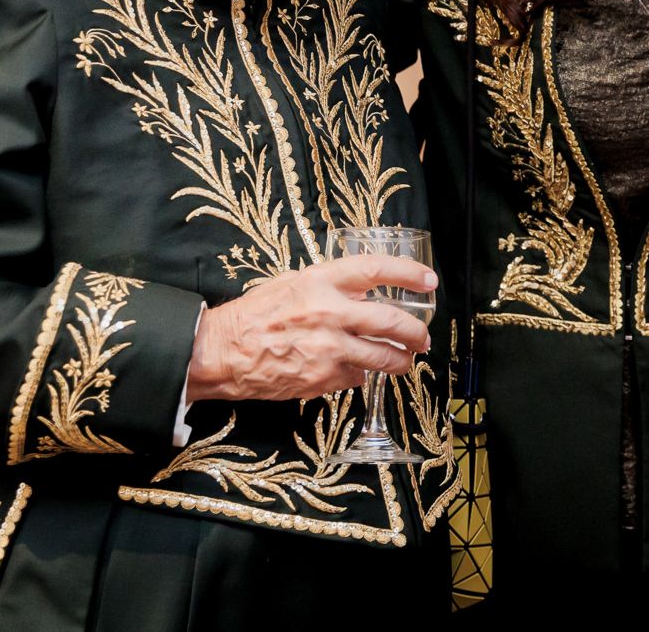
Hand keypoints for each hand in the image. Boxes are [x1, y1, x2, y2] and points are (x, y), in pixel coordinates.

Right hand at [186, 256, 436, 402]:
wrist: (220, 352)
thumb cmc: (252, 316)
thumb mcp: (292, 285)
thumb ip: (329, 288)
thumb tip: (363, 294)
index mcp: (320, 282)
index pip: (377, 270)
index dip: (408, 274)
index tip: (428, 281)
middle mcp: (329, 312)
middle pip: (392, 320)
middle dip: (416, 331)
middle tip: (424, 337)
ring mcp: (328, 348)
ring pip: (383, 356)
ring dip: (401, 360)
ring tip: (406, 360)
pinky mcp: (322, 378)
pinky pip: (356, 377)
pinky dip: (361, 375)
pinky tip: (356, 371)